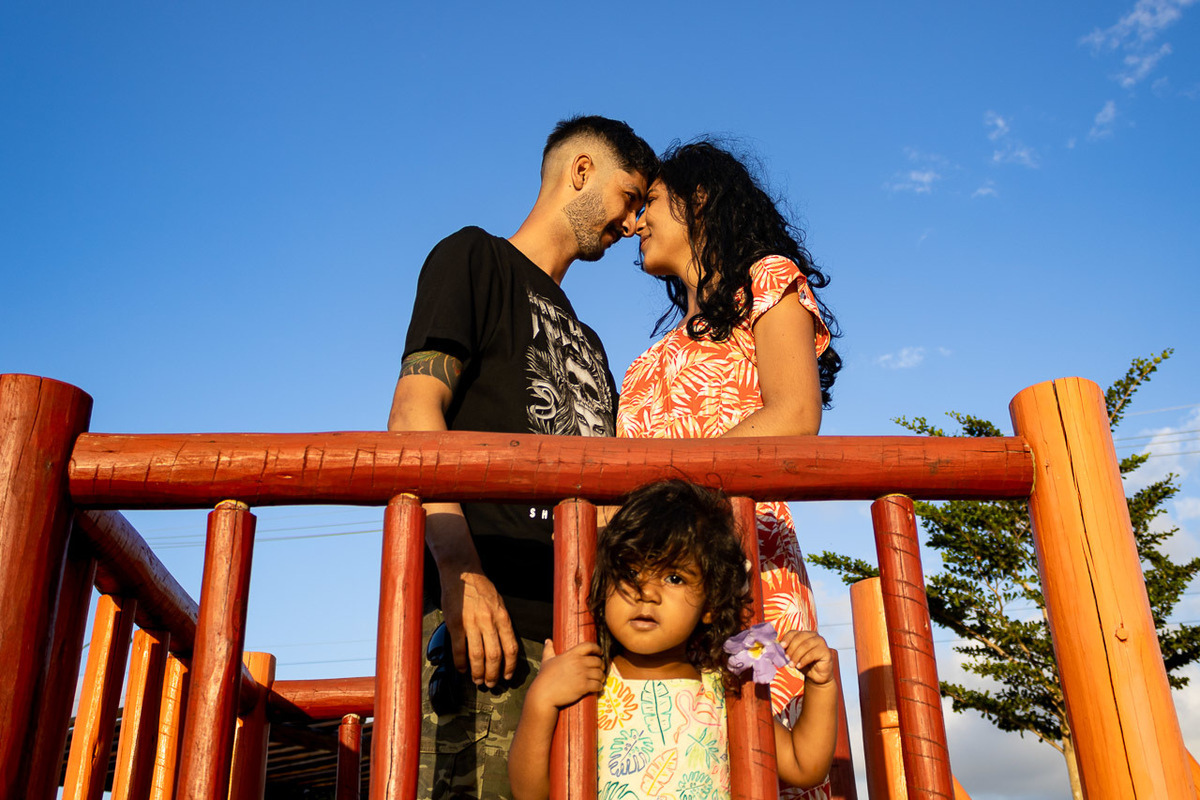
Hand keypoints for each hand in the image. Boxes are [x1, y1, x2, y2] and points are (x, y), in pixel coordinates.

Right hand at [441, 568, 519, 687]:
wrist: (462, 573)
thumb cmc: (481, 588)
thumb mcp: (499, 603)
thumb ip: (501, 622)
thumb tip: (504, 643)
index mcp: (502, 617)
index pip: (511, 647)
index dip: (510, 665)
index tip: (508, 675)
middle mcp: (489, 621)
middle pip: (495, 656)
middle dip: (493, 674)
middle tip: (490, 683)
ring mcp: (472, 623)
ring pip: (478, 656)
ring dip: (478, 672)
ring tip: (476, 680)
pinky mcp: (456, 623)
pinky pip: (459, 649)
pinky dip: (461, 662)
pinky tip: (462, 669)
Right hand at [528, 640, 604, 709]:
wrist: (544, 694)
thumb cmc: (544, 677)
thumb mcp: (546, 661)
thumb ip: (548, 650)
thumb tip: (548, 641)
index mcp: (571, 654)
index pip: (589, 646)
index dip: (597, 648)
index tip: (600, 652)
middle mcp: (579, 662)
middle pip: (597, 661)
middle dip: (601, 665)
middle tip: (601, 669)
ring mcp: (582, 674)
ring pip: (599, 673)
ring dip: (601, 676)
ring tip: (600, 679)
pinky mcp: (583, 686)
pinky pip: (597, 685)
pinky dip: (599, 686)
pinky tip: (598, 687)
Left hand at [779, 630, 835, 686]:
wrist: (816, 676)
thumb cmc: (803, 664)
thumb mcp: (793, 656)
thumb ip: (786, 650)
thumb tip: (775, 647)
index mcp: (804, 634)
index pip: (793, 632)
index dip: (786, 639)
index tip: (781, 647)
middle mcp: (813, 635)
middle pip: (799, 637)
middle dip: (791, 648)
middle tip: (786, 658)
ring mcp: (820, 642)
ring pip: (805, 645)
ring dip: (796, 655)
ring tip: (791, 665)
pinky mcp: (826, 651)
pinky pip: (812, 654)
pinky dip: (803, 660)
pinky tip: (799, 666)